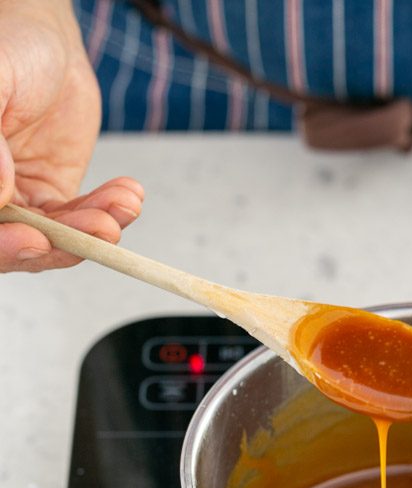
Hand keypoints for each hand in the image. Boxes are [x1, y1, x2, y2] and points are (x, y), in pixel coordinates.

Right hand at [0, 0, 143, 271]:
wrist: (46, 46)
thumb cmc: (11, 54)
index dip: (4, 244)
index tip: (36, 238)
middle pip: (16, 246)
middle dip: (61, 244)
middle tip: (100, 231)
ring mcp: (22, 205)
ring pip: (56, 239)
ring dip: (94, 229)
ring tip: (125, 206)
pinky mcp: (55, 200)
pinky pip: (82, 221)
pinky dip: (110, 212)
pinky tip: (129, 195)